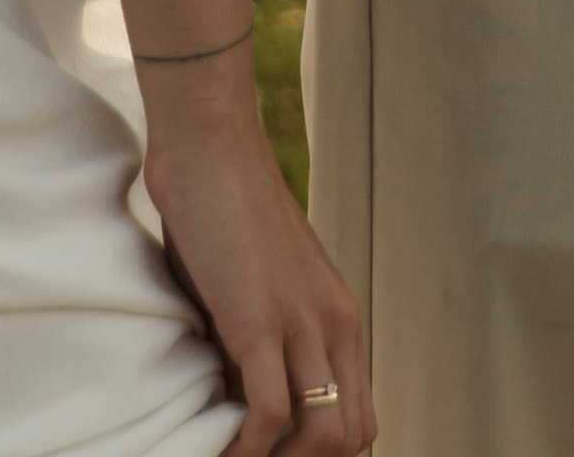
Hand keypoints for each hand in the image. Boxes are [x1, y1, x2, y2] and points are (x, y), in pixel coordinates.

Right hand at [144, 74, 373, 454]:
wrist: (211, 146)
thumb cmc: (227, 211)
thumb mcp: (267, 284)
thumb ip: (273, 336)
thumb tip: (248, 394)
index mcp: (340, 314)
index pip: (362, 417)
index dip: (324, 452)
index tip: (281, 452)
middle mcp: (335, 321)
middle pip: (352, 435)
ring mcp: (301, 322)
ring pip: (324, 435)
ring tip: (241, 456)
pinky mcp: (258, 320)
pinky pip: (269, 414)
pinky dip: (246, 447)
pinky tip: (222, 447)